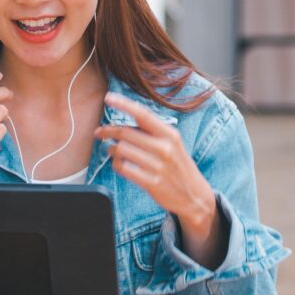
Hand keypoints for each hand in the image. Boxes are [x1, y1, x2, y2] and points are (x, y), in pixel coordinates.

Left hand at [95, 93, 224, 267]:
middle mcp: (165, 148)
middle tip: (99, 132)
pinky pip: (124, 169)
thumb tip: (122, 125)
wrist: (195, 196)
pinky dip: (116, 164)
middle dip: (108, 131)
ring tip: (111, 150)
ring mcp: (158, 166)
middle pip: (126, 133)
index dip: (123, 104)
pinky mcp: (152, 183)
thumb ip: (151, 133)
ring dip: (111, 149)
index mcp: (170, 134)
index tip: (108, 98)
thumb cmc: (178, 167)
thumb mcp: (173, 144)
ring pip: (122, 150)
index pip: (143, 114)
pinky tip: (119, 164)